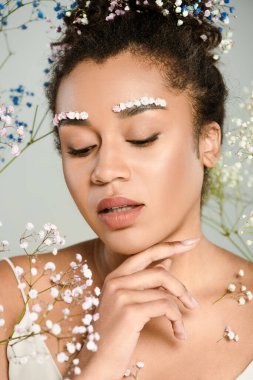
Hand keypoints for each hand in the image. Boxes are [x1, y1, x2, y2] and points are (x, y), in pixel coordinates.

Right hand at [81, 239, 199, 379]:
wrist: (97, 362)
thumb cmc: (115, 334)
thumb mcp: (128, 304)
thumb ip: (146, 282)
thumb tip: (166, 262)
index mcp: (115, 276)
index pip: (146, 253)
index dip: (170, 246)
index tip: (191, 242)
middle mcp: (116, 281)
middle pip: (160, 272)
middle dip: (181, 287)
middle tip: (193, 303)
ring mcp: (121, 295)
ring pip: (165, 291)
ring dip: (180, 309)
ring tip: (183, 324)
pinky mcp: (130, 311)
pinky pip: (166, 307)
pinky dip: (177, 321)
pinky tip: (178, 333)